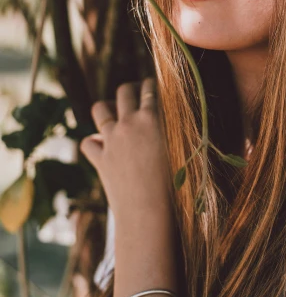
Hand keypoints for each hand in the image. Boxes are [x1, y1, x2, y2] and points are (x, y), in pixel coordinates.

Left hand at [80, 78, 173, 226]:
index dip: (152, 84)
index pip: (150, 88)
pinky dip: (93, 142)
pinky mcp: (100, 159)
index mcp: (153, 118)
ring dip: (107, 108)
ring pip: (99, 109)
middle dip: (130, 89)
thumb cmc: (177, 186)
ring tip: (115, 114)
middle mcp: (129, 123)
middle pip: (123, 91)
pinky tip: (102, 146)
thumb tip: (185, 120)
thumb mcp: (185, 152)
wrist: (149, 212)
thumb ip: (180, 131)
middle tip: (136, 95)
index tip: (153, 86)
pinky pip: (88, 142)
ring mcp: (111, 140)